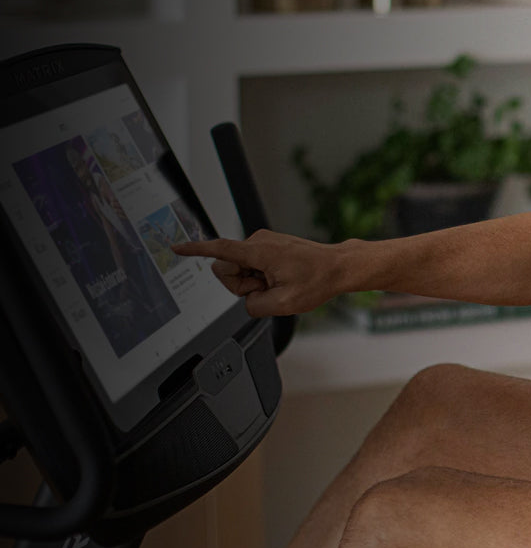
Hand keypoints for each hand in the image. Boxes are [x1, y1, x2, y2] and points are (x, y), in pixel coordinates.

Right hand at [172, 229, 337, 316]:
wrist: (337, 266)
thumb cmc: (317, 280)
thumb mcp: (284, 303)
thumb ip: (254, 306)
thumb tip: (247, 300)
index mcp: (258, 251)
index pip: (219, 250)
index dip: (195, 250)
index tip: (176, 248)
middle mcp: (258, 242)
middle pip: (228, 269)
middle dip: (242, 284)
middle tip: (269, 288)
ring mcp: (263, 243)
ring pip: (241, 270)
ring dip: (255, 282)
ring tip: (279, 282)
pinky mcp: (268, 247)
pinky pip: (252, 266)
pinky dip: (262, 276)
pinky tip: (281, 277)